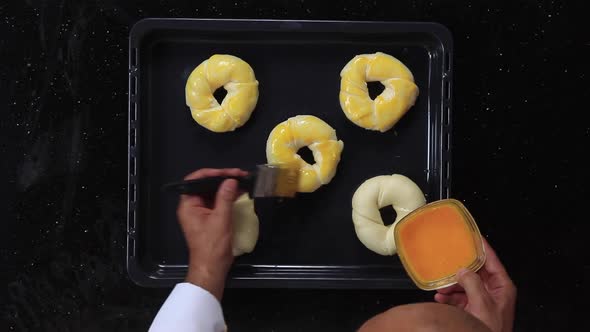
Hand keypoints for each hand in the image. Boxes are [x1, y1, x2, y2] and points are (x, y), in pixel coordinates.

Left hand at [177, 168, 247, 299]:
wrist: (212, 268)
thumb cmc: (212, 245)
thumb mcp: (221, 219)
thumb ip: (225, 197)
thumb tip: (231, 180)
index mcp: (188, 205)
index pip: (195, 180)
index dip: (211, 173)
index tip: (227, 172)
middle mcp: (192, 207)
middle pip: (205, 186)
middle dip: (221, 178)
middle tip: (239, 174)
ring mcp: (200, 213)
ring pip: (212, 193)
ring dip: (226, 187)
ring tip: (242, 181)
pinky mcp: (209, 219)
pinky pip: (217, 202)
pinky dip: (227, 197)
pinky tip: (240, 193)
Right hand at [434, 238, 516, 331]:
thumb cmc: (492, 328)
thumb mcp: (483, 303)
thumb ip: (473, 284)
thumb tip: (463, 271)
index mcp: (502, 286)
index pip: (492, 260)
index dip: (483, 247)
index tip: (474, 236)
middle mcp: (494, 291)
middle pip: (476, 272)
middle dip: (460, 271)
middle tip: (449, 265)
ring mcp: (484, 300)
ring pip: (466, 285)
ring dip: (452, 286)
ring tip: (441, 288)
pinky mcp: (474, 309)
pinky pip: (460, 297)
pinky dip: (449, 297)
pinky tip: (440, 297)